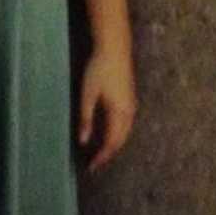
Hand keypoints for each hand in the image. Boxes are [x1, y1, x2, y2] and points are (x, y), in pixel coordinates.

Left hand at [78, 46, 136, 171]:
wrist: (114, 47)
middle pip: (120, 141)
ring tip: (101, 151)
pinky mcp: (130, 98)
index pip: (111, 143)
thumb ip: (86, 118)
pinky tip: (109, 132)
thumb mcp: (88, 93)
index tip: (91, 167)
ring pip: (125, 133)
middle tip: (95, 163)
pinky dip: (118, 133)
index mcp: (119, 113)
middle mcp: (129, 113)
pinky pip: (126, 123)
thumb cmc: (99, 68)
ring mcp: (132, 105)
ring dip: (114, 144)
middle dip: (108, 153)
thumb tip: (83, 141)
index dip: (102, 157)